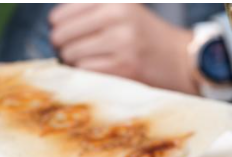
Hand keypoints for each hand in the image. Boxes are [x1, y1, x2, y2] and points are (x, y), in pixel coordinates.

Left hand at [49, 3, 196, 94]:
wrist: (179, 59)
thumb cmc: (142, 36)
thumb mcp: (121, 10)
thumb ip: (89, 11)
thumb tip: (52, 25)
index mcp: (113, 0)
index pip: (60, 15)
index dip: (58, 28)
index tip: (67, 34)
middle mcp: (117, 16)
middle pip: (61, 36)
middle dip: (63, 47)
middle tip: (74, 50)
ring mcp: (121, 42)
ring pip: (70, 55)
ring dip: (74, 62)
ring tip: (90, 60)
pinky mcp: (124, 67)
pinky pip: (84, 71)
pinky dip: (85, 74)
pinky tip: (97, 70)